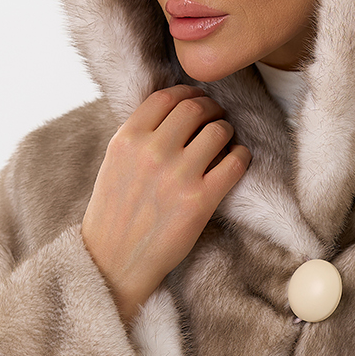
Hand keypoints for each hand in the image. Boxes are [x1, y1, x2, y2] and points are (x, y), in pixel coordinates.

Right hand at [81, 84, 250, 324]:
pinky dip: (241, 156)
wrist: (113, 262)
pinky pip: (235, 163)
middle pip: (195, 108)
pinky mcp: (200, 201)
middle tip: (216, 117)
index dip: (188, 93)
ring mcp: (177, 176)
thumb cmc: (114, 213)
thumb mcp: (114, 163)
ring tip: (224, 140)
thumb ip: (139, 135)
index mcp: (126, 139)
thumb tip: (174, 109)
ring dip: (226, 130)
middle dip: (211, 109)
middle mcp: (151, 152)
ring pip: (218, 130)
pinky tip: (236, 160)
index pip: (166, 97)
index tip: (196, 99)